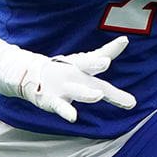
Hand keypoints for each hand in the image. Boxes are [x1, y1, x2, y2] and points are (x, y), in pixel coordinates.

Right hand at [15, 37, 137, 122]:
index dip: (111, 49)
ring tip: (98, 96)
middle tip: (106, 62)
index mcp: (82, 65)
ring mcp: (63, 86)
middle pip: (87, 70)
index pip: (98, 56)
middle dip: (95, 64)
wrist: (31, 76)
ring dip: (87, 93)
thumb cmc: (66, 69)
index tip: (124, 40)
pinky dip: (66, 111)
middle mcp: (73, 73)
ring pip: (76, 90)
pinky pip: (60, 107)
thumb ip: (106, 52)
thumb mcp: (85, 61)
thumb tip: (125, 39)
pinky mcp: (51, 100)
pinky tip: (73, 117)